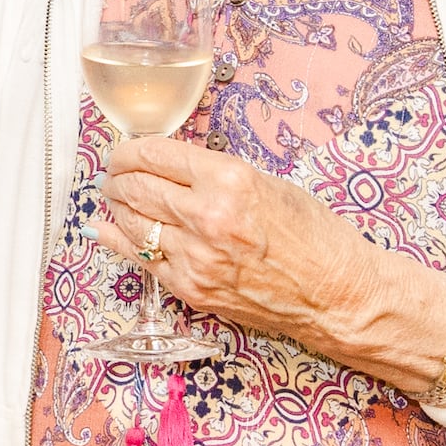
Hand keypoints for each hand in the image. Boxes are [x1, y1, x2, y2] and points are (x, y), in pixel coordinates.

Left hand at [99, 137, 445, 398]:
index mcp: (228, 180)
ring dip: (118, 206)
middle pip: (136, 187)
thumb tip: (171, 167)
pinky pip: (141, 259)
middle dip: (118, 177)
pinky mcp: (192, 289)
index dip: (129, 150)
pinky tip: (108, 229)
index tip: (124, 150)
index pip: (155, 155)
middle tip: (115, 174)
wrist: (337, 295)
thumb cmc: (315, 236)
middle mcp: (206, 216)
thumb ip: (216, 175)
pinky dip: (119, 240)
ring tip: (116, 197)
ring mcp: (195, 257)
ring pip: (132, 223)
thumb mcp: (268, 183)